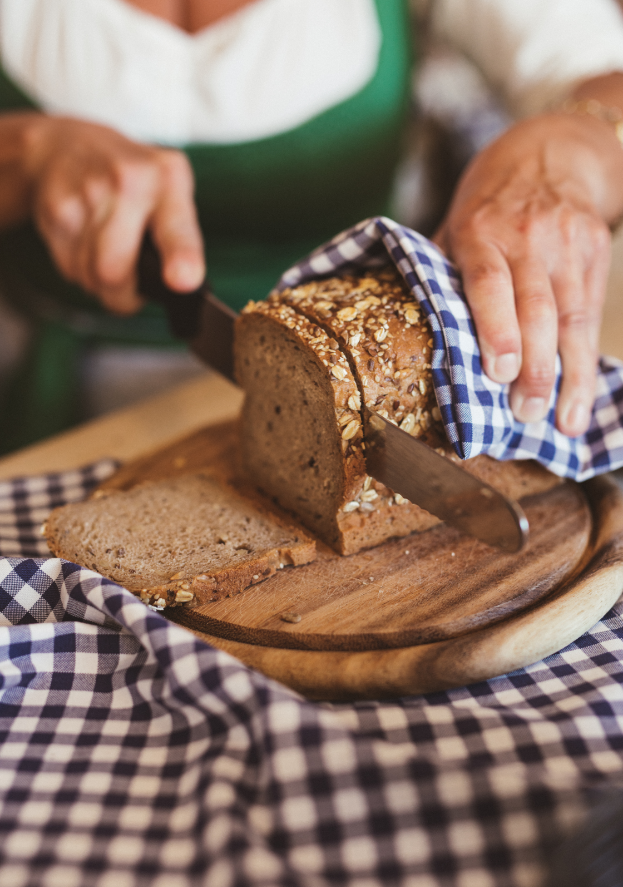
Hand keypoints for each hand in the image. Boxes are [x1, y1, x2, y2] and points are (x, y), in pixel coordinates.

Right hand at [25, 116, 204, 313]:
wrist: (67, 144)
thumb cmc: (131, 180)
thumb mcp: (171, 191)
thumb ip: (181, 238)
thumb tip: (181, 288)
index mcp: (168, 179)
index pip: (176, 227)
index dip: (181, 256)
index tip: (184, 279)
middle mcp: (128, 181)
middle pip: (114, 271)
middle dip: (122, 295)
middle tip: (130, 285)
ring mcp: (87, 192)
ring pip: (90, 275)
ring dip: (99, 282)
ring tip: (106, 252)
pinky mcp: (56, 208)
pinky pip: (68, 267)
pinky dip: (78, 268)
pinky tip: (85, 243)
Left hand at [434, 111, 622, 436]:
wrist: (557, 151)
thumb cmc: (491, 200)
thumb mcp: (457, 221)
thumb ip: (442, 271)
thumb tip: (416, 331)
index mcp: (480, 230)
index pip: (490, 282)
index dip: (495, 328)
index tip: (498, 372)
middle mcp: (527, 236)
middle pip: (536, 308)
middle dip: (535, 367)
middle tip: (526, 413)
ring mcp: (567, 244)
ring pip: (572, 317)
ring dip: (570, 375)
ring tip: (563, 422)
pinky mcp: (595, 252)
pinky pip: (591, 314)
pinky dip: (587, 360)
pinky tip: (583, 396)